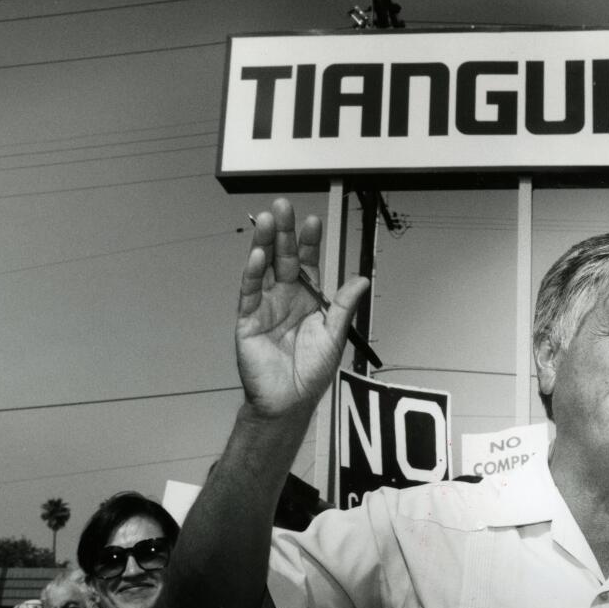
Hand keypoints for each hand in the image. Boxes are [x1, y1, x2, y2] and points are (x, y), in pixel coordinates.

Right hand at [236, 198, 369, 419]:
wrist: (288, 400)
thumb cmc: (309, 373)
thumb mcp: (334, 336)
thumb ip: (343, 306)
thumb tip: (360, 280)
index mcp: (308, 299)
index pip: (308, 262)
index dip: (309, 242)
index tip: (313, 222)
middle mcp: (286, 297)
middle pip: (284, 257)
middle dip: (283, 232)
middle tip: (283, 207)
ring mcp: (265, 305)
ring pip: (264, 267)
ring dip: (265, 243)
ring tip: (267, 220)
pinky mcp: (248, 319)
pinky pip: (250, 291)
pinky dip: (253, 272)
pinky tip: (257, 255)